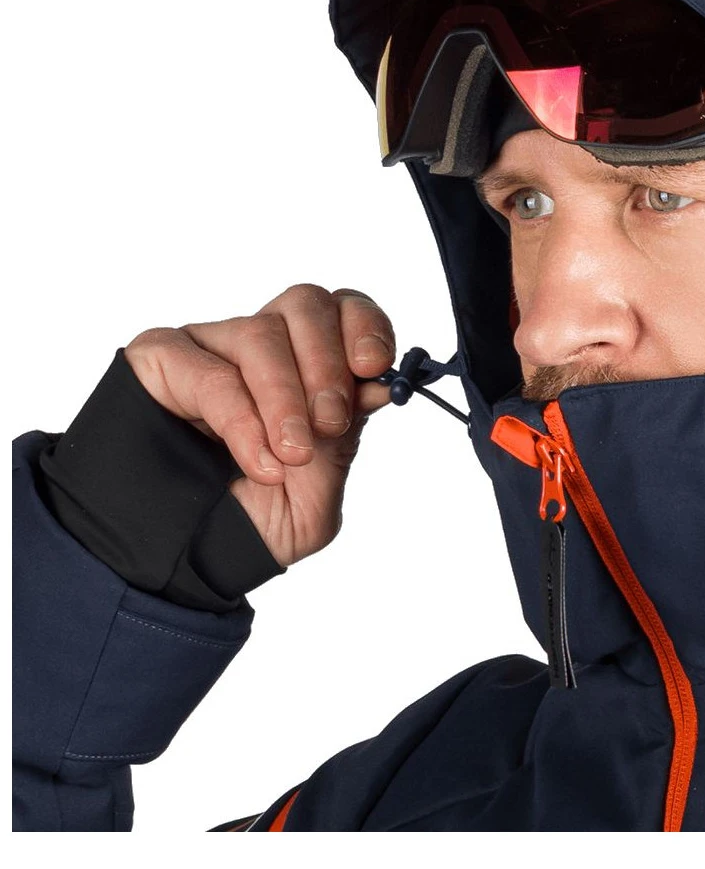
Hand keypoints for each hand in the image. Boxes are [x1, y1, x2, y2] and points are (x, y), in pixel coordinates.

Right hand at [123, 283, 394, 566]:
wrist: (180, 564)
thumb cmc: (247, 523)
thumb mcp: (315, 495)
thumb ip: (349, 440)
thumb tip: (380, 385)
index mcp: (309, 365)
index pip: (345, 310)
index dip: (366, 326)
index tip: (374, 366)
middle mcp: (262, 346)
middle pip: (306, 304)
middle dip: (328, 362)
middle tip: (331, 421)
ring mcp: (210, 347)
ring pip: (260, 334)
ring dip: (285, 397)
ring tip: (292, 455)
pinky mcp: (160, 361)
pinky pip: (208, 371)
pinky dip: (242, 420)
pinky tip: (258, 463)